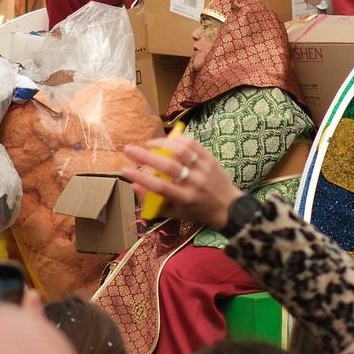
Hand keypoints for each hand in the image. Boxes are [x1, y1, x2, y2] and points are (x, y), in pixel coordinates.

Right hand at [121, 137, 241, 230]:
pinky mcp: (211, 158)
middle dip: (145, 156)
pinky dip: (177, 139)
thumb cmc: (198, 212)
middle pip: (168, 166)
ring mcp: (204, 169)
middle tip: (129, 149)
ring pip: (181, 150)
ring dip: (161, 144)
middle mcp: (195, 183)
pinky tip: (166, 140)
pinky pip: (192, 144)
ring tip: (147, 144)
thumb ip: (155, 203)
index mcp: (185, 199)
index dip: (141, 178)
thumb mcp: (176, 214)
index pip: (160, 187)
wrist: (228, 207)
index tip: (125, 170)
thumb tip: (134, 187)